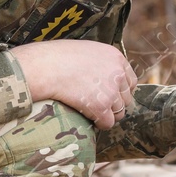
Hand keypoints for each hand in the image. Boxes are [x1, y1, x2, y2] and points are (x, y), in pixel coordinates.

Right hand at [9, 40, 137, 129]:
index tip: (110, 96)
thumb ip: (101, 64)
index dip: (120, 91)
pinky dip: (99, 124)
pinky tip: (87, 118)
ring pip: (119, 113)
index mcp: (116, 58)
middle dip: (114, 104)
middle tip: (97, 106)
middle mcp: (118, 74)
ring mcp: (111, 91)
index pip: (130, 81)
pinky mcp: (101, 106)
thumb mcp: (87, 51)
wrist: (44, 66)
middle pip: (126, 99)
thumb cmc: (57, 57)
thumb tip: (104, 79)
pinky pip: (108, 123)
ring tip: (90, 112)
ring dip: (106, 115)